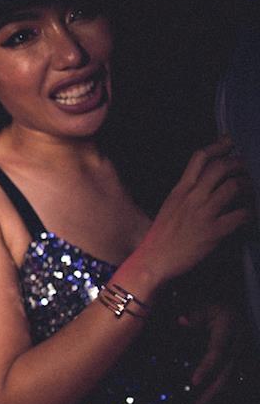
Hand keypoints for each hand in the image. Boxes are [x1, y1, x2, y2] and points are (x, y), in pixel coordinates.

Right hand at [136, 137, 251, 282]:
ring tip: (249, 191)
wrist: (153, 260)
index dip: (218, 146)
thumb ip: (185, 195)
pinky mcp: (213, 232)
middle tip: (244, 168)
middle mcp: (191, 197)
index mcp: (179, 190)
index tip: (229, 142)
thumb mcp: (169, 208)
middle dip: (238, 164)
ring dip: (247, 187)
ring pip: (233, 187)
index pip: (199, 158)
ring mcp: (203, 213)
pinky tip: (249, 216)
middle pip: (220, 167)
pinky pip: (240, 215)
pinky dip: (249, 213)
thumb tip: (203, 187)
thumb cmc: (160, 238)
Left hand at [180, 302, 246, 403]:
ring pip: (229, 382)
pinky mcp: (240, 362)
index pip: (217, 353)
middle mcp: (238, 347)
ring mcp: (242, 356)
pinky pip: (231, 380)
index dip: (206, 368)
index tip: (194, 382)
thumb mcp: (206, 304)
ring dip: (214, 398)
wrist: (237, 303)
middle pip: (225, 375)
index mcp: (229, 333)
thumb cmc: (217, 303)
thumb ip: (194, 315)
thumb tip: (180, 320)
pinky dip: (219, 393)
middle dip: (210, 395)